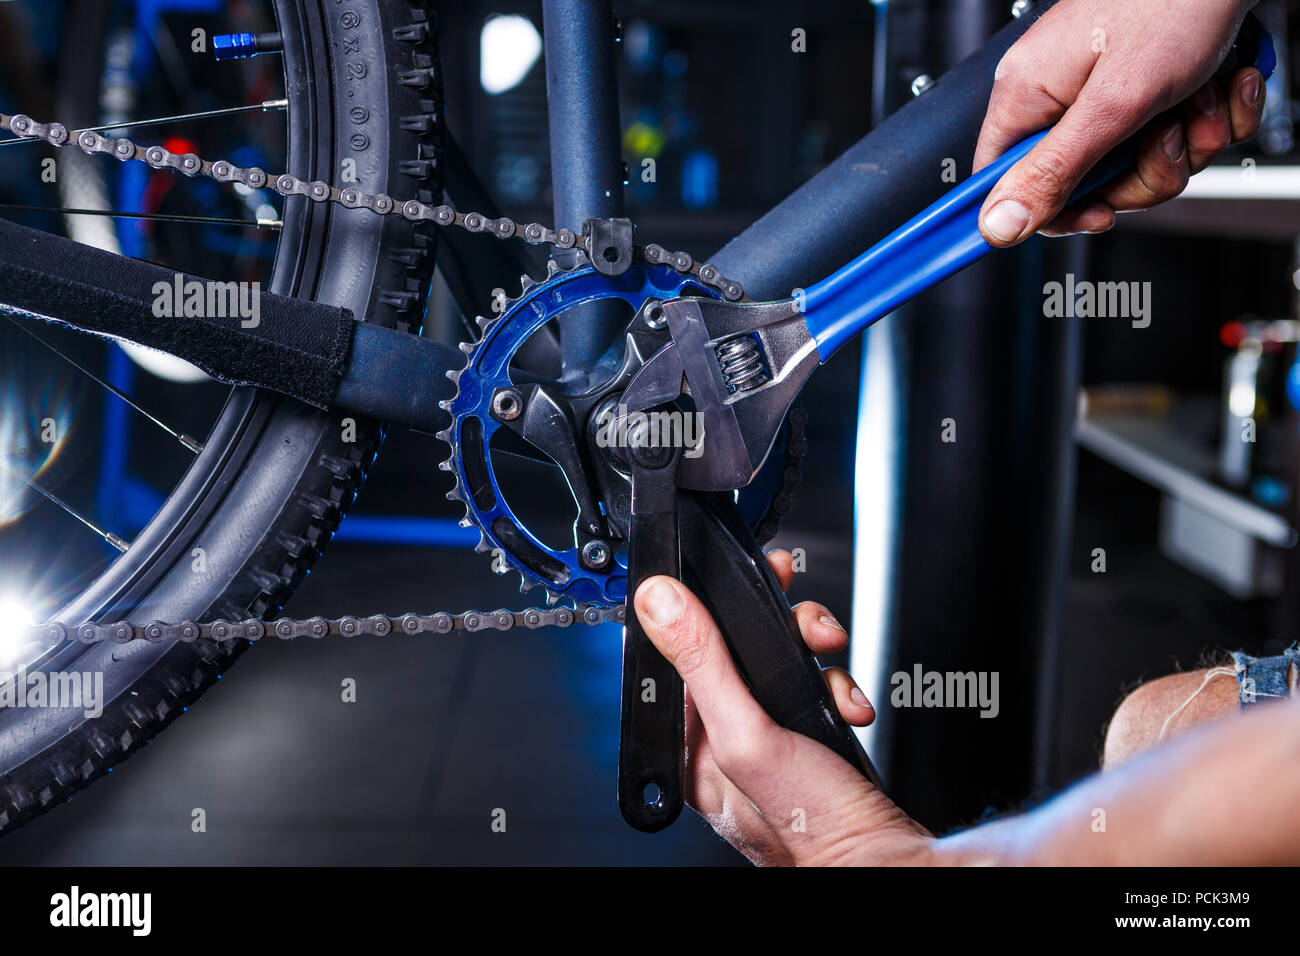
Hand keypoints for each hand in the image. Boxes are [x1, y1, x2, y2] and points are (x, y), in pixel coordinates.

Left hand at [632, 550, 929, 865]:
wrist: (886, 858)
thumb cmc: (811, 825)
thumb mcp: (747, 735)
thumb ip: (703, 663)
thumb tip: (658, 599)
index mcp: (689, 744)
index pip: (677, 655)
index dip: (701, 608)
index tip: (725, 578)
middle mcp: (723, 740)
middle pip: (734, 648)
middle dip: (777, 626)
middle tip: (802, 620)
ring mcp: (769, 737)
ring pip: (779, 660)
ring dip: (813, 652)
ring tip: (831, 660)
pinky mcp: (807, 735)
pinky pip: (814, 686)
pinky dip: (838, 686)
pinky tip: (849, 705)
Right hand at [975, 0, 1265, 244]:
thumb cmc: (1172, 4)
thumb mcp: (1112, 104)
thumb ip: (1053, 172)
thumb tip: (997, 226)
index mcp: (1026, 95)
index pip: (1004, 183)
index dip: (1052, 212)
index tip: (1096, 216)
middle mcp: (1058, 97)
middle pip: (1084, 185)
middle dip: (1143, 172)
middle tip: (1166, 136)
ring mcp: (1102, 93)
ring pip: (1136, 166)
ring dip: (1187, 143)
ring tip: (1200, 98)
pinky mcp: (1143, 87)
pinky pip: (1172, 137)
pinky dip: (1209, 119)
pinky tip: (1219, 86)